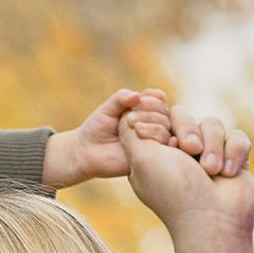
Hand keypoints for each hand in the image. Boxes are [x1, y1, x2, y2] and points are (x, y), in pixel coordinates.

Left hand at [42, 88, 181, 188]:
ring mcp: (152, 141)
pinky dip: (158, 139)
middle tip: (129, 118)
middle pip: (165, 112)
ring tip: (133, 128)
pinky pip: (163, 148)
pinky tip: (143, 135)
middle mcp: (152, 125)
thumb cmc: (96, 128)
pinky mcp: (151, 157)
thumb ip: (121, 98)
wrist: (87, 152)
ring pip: (166, 128)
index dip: (151, 98)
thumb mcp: (107, 109)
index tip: (134, 102)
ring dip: (152, 123)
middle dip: (149, 111)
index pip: (159, 99)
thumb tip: (137, 95)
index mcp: (144, 111)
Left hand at [124, 118, 253, 252]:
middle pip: (182, 115)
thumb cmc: (175, 191)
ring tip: (212, 171)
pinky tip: (228, 173)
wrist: (214, 221)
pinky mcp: (233, 157)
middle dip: (187, 130)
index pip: (154, 117)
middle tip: (189, 150)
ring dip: (212, 146)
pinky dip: (233, 153)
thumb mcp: (141, 159)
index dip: (159, 120)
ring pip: (212, 124)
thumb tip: (130, 114)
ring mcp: (207, 154)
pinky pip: (236, 136)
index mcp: (153, 153)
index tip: (163, 138)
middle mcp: (179, 153)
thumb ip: (130, 132)